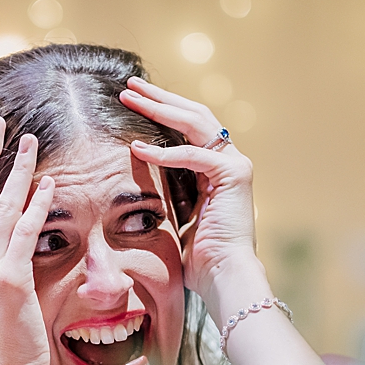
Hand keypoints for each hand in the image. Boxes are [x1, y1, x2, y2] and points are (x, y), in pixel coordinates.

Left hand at [119, 78, 256, 307]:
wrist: (224, 278)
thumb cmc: (199, 260)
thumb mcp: (176, 216)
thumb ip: (165, 192)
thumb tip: (136, 180)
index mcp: (217, 171)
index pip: (190, 128)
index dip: (163, 111)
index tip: (134, 101)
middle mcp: (230, 162)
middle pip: (194, 115)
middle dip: (160, 98)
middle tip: (129, 86)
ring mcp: (235, 166)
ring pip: (195, 122)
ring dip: (159, 108)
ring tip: (130, 97)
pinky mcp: (234, 175)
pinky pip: (193, 155)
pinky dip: (164, 152)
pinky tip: (137, 149)